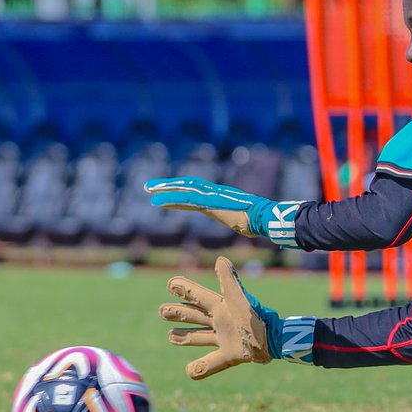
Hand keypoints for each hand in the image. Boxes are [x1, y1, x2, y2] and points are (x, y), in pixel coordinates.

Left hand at [144, 176, 300, 244]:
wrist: (263, 218)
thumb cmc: (258, 221)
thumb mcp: (243, 221)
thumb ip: (238, 220)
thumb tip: (244, 225)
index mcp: (220, 197)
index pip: (196, 192)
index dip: (179, 191)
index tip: (165, 193)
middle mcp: (214, 193)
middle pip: (187, 185)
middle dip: (168, 185)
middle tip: (149, 187)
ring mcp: (211, 196)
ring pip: (184, 189)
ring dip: (164, 189)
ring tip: (148, 190)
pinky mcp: (208, 202)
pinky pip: (185, 199)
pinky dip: (169, 199)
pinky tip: (155, 201)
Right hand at [159, 256, 273, 379]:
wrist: (273, 340)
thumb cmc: (254, 318)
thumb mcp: (238, 299)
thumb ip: (229, 281)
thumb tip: (220, 259)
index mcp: (221, 306)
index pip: (198, 295)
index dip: (185, 288)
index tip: (171, 283)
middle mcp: (221, 321)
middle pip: (194, 316)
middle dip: (178, 313)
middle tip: (162, 310)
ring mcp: (225, 338)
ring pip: (199, 337)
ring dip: (184, 337)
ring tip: (171, 336)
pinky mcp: (231, 355)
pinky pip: (212, 363)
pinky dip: (200, 368)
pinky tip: (189, 371)